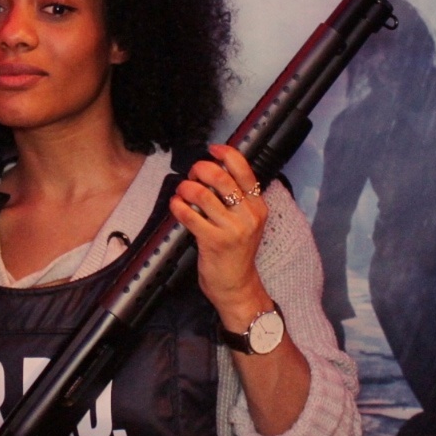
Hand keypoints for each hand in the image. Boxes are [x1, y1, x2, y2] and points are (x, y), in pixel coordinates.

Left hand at [170, 144, 270, 330]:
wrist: (238, 286)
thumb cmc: (237, 252)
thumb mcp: (246, 222)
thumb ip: (236, 198)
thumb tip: (213, 169)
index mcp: (258, 206)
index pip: (244, 170)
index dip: (226, 153)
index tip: (212, 149)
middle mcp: (248, 215)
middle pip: (221, 177)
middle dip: (201, 169)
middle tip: (193, 174)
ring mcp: (232, 229)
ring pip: (202, 194)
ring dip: (186, 187)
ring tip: (182, 191)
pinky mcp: (214, 242)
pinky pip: (190, 216)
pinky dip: (178, 206)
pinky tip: (176, 205)